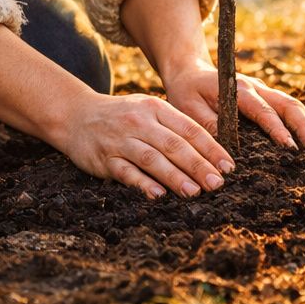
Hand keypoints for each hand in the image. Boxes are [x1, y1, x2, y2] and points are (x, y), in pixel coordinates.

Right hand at [55, 92, 234, 199]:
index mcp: (156, 108)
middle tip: (217, 184)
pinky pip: (126, 172)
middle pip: (174, 145)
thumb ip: (175, 126)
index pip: (189, 129)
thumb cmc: (122, 116)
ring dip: (175, 177)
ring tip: (194, 192)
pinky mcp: (104, 159)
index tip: (228, 167)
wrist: (76, 114)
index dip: (211, 149)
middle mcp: (140, 122)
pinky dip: (142, 183)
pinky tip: (158, 194)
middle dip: (198, 166)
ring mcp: (121, 140)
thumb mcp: (149, 110)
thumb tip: (210, 151)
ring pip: (152, 159)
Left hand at [163, 62, 304, 152]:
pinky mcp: (269, 99)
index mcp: (238, 89)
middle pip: (288, 105)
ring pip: (296, 107)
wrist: (190, 71)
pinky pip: (293, 110)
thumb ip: (206, 123)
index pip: (262, 110)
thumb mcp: (187, 106)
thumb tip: (226, 149)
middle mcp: (257, 88)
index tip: (290, 148)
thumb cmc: (186, 91)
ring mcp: (265, 92)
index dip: (277, 129)